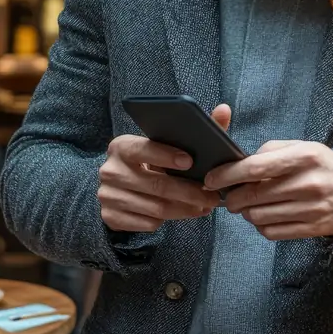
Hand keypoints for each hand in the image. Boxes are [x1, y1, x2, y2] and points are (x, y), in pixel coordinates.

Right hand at [99, 103, 231, 231]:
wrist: (118, 188)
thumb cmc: (150, 162)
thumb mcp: (165, 146)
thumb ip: (196, 129)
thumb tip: (224, 109)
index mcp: (121, 146)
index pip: (143, 149)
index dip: (167, 156)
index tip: (191, 162)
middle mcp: (110, 171)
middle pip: (156, 185)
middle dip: (189, 192)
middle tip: (212, 196)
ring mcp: (107, 196)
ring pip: (155, 208)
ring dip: (185, 210)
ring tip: (205, 206)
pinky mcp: (110, 217)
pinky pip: (147, 224)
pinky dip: (169, 221)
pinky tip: (185, 213)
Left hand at [204, 140, 332, 239]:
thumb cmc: (322, 166)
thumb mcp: (302, 147)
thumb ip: (271, 151)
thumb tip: (240, 165)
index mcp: (304, 157)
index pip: (255, 168)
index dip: (228, 175)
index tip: (212, 179)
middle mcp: (308, 184)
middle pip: (253, 196)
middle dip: (232, 198)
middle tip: (229, 196)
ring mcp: (311, 210)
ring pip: (259, 217)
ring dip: (246, 212)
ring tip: (248, 205)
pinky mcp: (311, 230)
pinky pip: (272, 232)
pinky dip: (260, 225)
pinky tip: (264, 216)